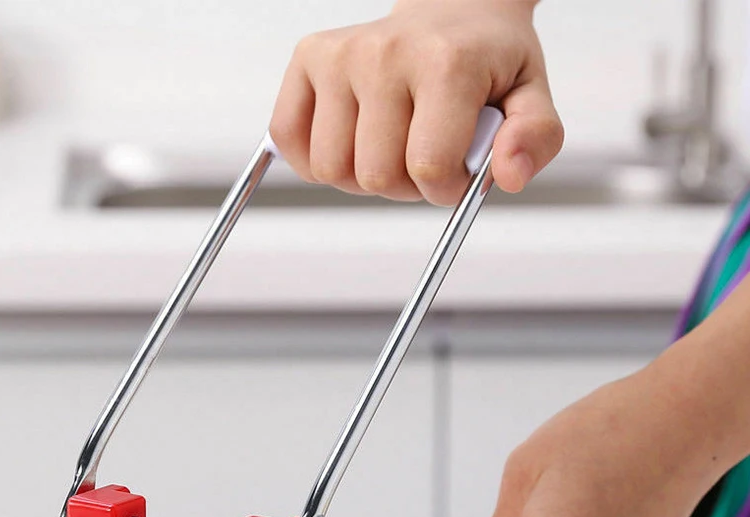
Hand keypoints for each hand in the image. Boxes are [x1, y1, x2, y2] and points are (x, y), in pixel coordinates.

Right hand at [269, 0, 562, 204]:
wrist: (454, 7)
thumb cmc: (487, 61)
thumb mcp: (530, 97)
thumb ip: (535, 139)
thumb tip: (509, 175)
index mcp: (446, 63)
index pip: (428, 169)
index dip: (444, 189)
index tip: (456, 171)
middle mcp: (386, 52)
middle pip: (374, 177)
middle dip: (403, 186)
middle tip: (422, 156)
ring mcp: (341, 54)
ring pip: (329, 170)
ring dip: (360, 176)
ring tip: (389, 146)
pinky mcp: (309, 58)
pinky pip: (289, 140)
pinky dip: (314, 159)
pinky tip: (349, 142)